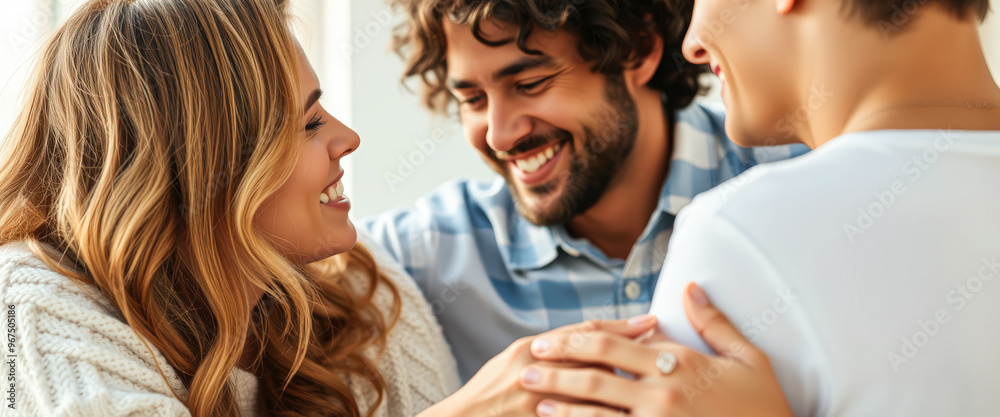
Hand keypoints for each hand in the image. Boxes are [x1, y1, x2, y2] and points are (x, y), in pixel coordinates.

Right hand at [419, 317, 658, 416]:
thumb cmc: (487, 393)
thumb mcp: (513, 361)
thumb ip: (549, 349)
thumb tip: (590, 337)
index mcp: (530, 353)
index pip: (585, 334)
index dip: (621, 327)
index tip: (651, 321)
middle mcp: (537, 376)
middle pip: (599, 361)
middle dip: (635, 354)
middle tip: (668, 349)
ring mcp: (541, 407)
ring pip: (598, 396)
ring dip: (630, 391)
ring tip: (661, 386)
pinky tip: (630, 414)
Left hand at [519, 283, 792, 416]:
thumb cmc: (766, 405)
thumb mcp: (748, 358)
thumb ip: (715, 322)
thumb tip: (690, 287)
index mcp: (679, 365)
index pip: (613, 346)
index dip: (575, 341)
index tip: (548, 340)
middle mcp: (663, 395)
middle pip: (596, 377)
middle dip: (556, 369)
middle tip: (526, 365)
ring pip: (597, 414)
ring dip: (562, 405)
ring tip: (533, 399)